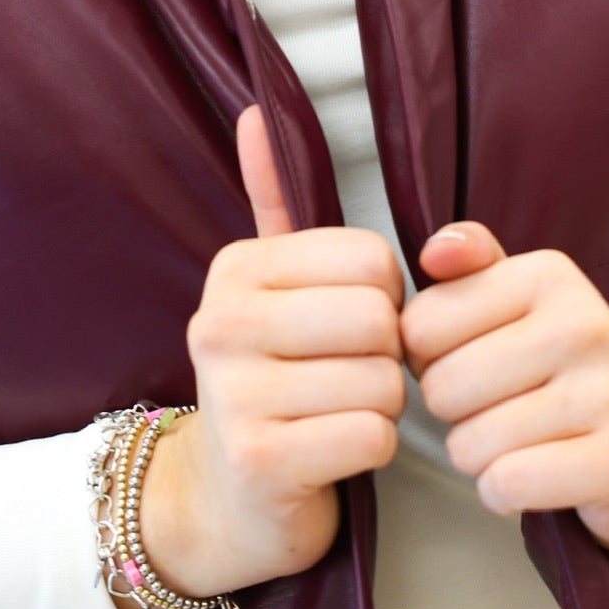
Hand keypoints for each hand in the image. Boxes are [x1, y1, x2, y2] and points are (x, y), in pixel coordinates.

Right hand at [133, 106, 407, 600]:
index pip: (372, 258)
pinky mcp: (261, 459)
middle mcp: (221, 323)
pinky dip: (372, 451)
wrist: (224, 499)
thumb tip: (258, 109)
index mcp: (236, 270)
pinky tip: (333, 452)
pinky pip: (373, 437)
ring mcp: (235, 394)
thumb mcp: (269, 289)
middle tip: (347, 376)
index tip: (346, 327)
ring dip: (381, 408)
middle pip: (380, 320)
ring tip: (334, 414)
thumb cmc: (272, 380)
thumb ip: (275, 202)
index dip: (385, 299)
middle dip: (386, 357)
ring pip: (383, 382)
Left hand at [399, 223, 608, 551]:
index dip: (429, 358)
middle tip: (502, 411)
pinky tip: (535, 479)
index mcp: (548, 275)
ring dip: (480, 458)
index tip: (474, 364)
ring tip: (524, 443)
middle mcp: (583, 324)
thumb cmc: (566, 372)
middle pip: (442, 387)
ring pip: (469, 443)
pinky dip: (504, 493)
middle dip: (455, 414)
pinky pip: (507, 483)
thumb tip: (435, 252)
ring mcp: (606, 393)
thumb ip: (471, 267)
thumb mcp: (520, 303)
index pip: (420, 325)